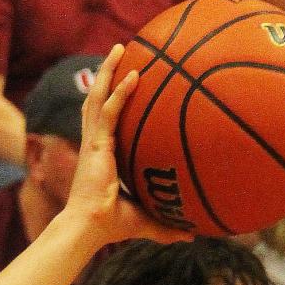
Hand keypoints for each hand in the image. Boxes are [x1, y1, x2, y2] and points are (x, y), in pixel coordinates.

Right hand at [63, 45, 192, 246]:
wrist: (91, 228)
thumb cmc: (112, 227)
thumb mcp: (146, 222)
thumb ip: (168, 226)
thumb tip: (194, 236)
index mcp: (102, 155)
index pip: (104, 120)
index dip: (111, 100)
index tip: (124, 82)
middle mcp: (95, 142)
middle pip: (97, 99)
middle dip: (106, 74)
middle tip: (119, 53)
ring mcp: (94, 141)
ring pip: (98, 96)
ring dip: (109, 71)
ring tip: (120, 48)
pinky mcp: (96, 144)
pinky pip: (108, 110)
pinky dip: (120, 91)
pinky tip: (134, 75)